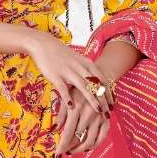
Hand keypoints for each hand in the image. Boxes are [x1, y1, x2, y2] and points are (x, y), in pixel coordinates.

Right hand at [22, 31, 114, 156]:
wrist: (43, 44)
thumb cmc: (61, 54)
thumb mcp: (77, 60)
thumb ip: (86, 71)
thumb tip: (96, 84)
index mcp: (87, 63)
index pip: (102, 80)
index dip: (109, 93)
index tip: (113, 105)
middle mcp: (80, 67)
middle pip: (95, 85)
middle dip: (104, 100)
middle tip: (109, 113)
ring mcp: (68, 71)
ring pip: (83, 86)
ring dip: (92, 99)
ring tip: (98, 111)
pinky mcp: (55, 75)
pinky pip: (63, 88)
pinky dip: (68, 97)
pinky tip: (71, 107)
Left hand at [54, 91, 109, 157]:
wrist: (97, 77)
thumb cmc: (77, 87)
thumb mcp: (66, 97)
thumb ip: (61, 113)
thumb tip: (55, 129)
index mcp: (76, 109)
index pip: (68, 133)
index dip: (62, 147)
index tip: (57, 156)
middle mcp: (88, 115)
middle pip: (78, 139)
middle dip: (70, 148)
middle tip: (64, 151)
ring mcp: (99, 117)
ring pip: (91, 141)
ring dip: (81, 149)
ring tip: (73, 151)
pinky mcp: (107, 119)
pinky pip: (102, 136)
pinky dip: (95, 144)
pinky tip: (87, 147)